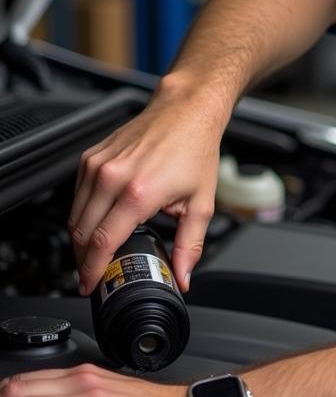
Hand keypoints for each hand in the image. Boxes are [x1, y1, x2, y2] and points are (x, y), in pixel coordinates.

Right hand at [68, 77, 228, 293]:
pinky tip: (98, 221)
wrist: (187, 111)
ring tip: (95, 252)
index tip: (91, 285)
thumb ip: (190, 245)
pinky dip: (82, 213)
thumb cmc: (195, 149)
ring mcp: (98, 165)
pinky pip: (77, 195)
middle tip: (93, 273)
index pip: (101, 243)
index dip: (92, 270)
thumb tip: (182, 274)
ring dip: (80, 238)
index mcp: (138, 193)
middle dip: (83, 259)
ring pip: (74, 215)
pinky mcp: (91, 157)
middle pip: (81, 233)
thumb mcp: (201, 203)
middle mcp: (113, 177)